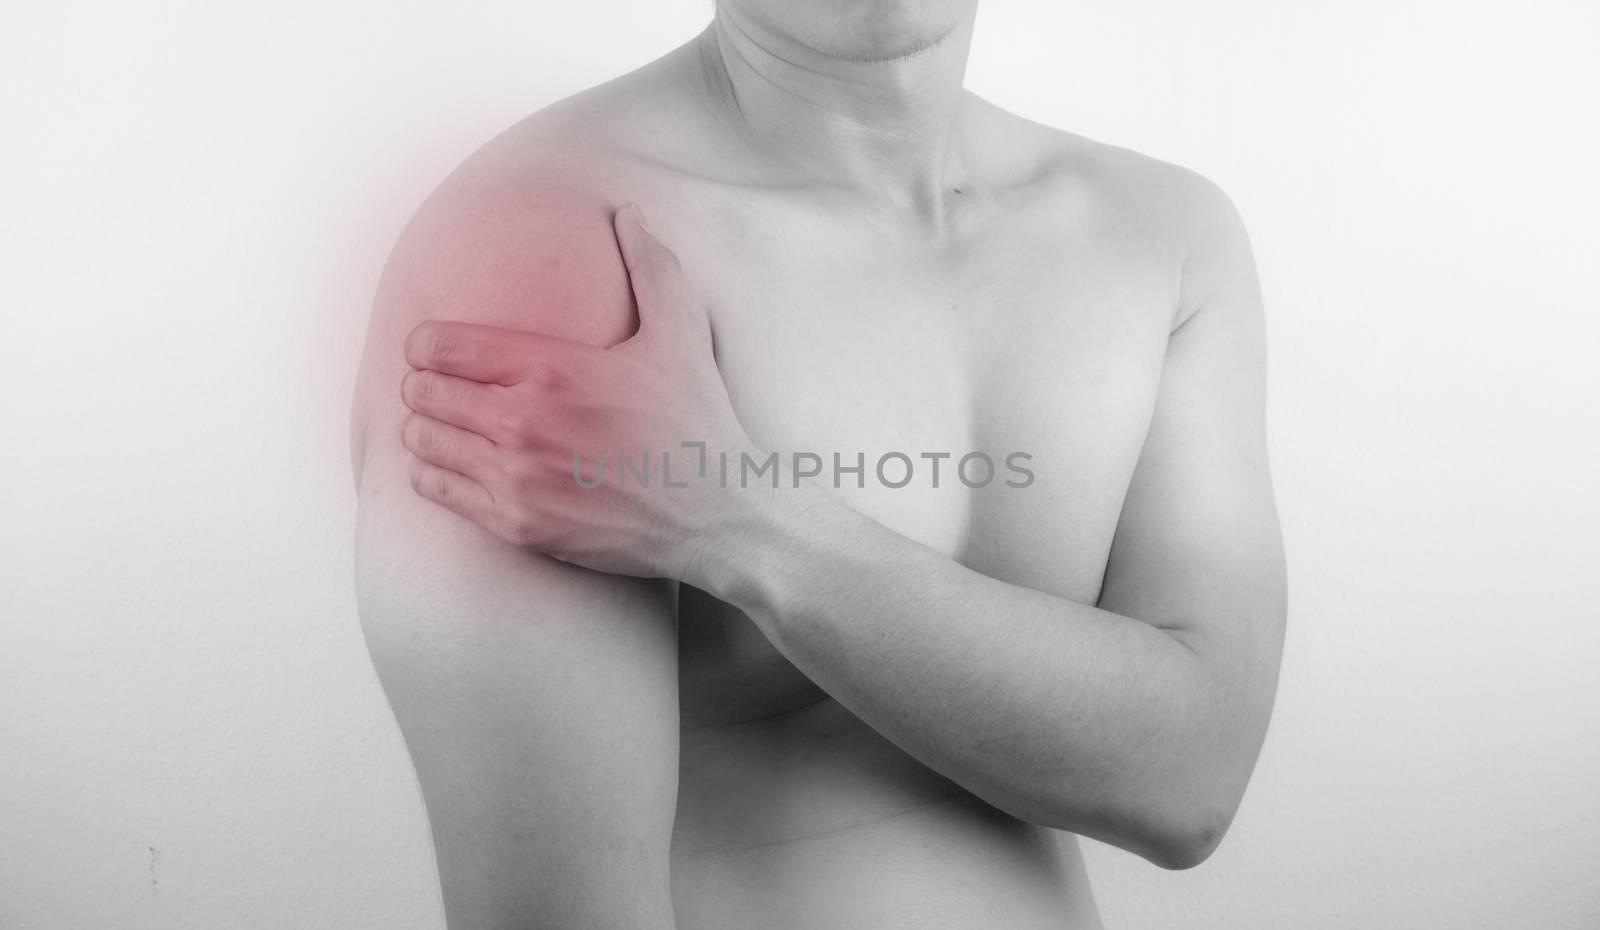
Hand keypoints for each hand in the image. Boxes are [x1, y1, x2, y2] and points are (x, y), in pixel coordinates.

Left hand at [399, 203, 756, 579]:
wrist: (716, 518)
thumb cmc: (697, 424)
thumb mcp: (681, 335)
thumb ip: (650, 267)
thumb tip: (630, 214)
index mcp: (553, 368)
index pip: (441, 345)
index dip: (427, 343)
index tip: (435, 349)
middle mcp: (524, 421)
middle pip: (422, 392)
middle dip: (424, 385)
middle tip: (440, 388)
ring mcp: (516, 477)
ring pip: (422, 442)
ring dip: (425, 429)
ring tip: (443, 426)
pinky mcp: (516, 524)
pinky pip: (438, 491)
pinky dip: (432, 474)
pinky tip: (453, 466)